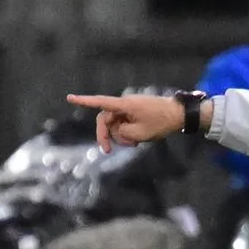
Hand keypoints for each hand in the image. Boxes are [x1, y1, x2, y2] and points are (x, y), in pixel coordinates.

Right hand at [65, 93, 186, 151]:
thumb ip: (123, 133)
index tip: (70, 98)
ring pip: (115, 124)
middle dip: (105, 135)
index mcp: (124, 105)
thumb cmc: (161, 122)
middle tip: (108, 151)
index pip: (101, 103)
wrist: (178, 114)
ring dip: (120, 136)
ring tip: (134, 144)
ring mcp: (129, 108)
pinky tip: (137, 141)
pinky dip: (127, 133)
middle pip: (105, 119)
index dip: (84, 101)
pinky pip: (124, 124)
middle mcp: (124, 104)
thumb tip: (117, 131)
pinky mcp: (134, 113)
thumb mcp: (140, 133)